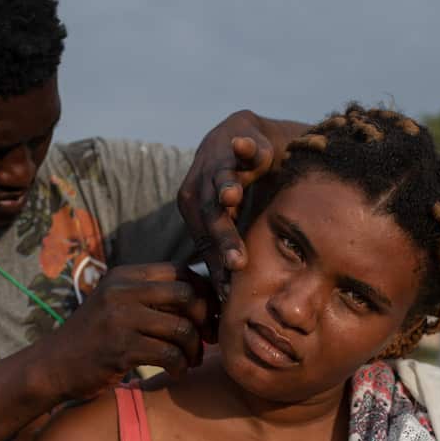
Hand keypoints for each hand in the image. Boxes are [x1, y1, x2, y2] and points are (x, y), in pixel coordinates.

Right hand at [40, 263, 212, 400]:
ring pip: (182, 328)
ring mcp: (120, 320)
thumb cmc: (94, 338)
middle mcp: (122, 292)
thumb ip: (150, 295)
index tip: (209, 313)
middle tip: (207, 339)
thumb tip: (204, 293)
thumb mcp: (116, 303)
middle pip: (187, 295)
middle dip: (205, 319)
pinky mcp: (121, 349)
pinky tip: (176, 371)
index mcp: (125, 276)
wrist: (52, 366)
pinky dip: (180, 366)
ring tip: (190, 360)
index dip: (204, 291)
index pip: (181, 270)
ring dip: (194, 348)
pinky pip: (169, 354)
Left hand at [177, 111, 280, 297]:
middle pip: (211, 216)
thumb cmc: (237, 191)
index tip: (229, 294)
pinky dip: (243, 146)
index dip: (218, 268)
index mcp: (194, 211)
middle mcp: (200, 186)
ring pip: (221, 177)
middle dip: (225, 238)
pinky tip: (241, 146)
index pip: (207, 243)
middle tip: (238, 264)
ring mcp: (219, 161)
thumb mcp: (230, 223)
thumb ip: (225, 252)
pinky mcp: (240, 140)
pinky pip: (243, 144)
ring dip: (225, 185)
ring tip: (230, 196)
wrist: (245, 141)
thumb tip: (224, 300)